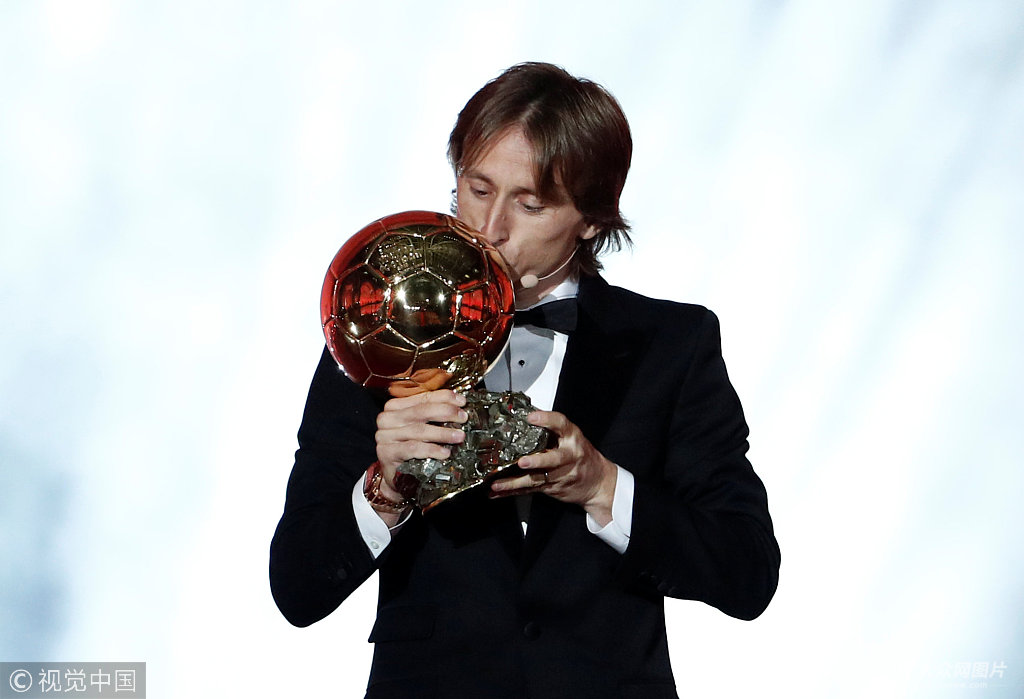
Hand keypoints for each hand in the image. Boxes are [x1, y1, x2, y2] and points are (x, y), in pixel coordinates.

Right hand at [374, 388, 467, 502]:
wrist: (396, 476)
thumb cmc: (410, 449)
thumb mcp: (420, 428)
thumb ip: (432, 415)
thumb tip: (459, 407)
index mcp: (395, 407)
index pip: (422, 397)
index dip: (444, 397)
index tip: (462, 401)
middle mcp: (387, 419)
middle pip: (421, 411)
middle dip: (446, 412)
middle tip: (463, 418)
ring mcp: (384, 436)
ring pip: (419, 430)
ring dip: (443, 433)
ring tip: (459, 436)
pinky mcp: (386, 453)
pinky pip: (413, 448)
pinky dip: (431, 450)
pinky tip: (445, 452)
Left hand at [489, 410, 617, 525]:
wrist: (598, 483)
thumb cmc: (581, 456)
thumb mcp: (572, 436)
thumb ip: (552, 428)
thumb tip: (527, 414)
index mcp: (572, 439)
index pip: (562, 425)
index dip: (547, 420)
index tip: (532, 417)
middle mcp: (568, 457)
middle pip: (554, 459)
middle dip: (538, 462)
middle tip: (523, 462)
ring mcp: (560, 475)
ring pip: (537, 479)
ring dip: (515, 482)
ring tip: (498, 483)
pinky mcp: (551, 488)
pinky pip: (530, 490)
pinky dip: (512, 491)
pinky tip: (497, 492)